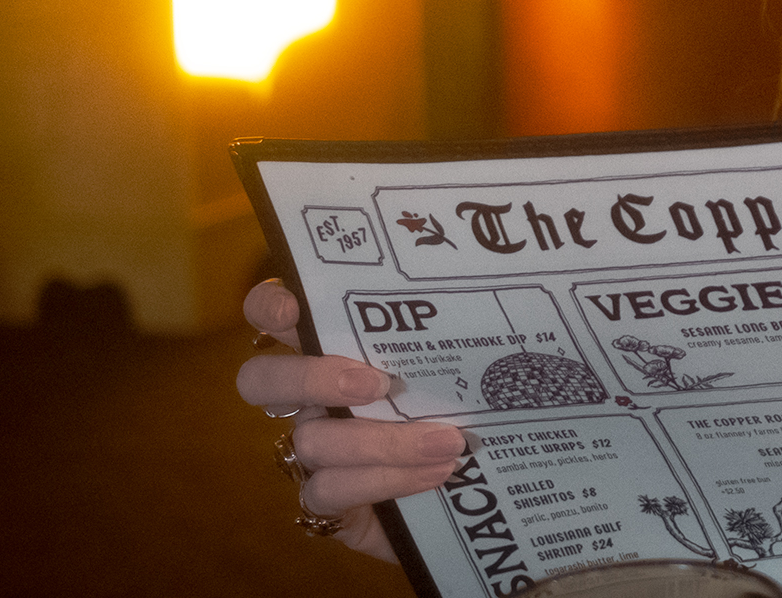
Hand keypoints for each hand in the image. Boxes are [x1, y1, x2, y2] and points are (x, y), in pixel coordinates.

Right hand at [236, 279, 465, 562]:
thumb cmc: (468, 406)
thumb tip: (522, 279)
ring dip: (383, 441)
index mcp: (335, 347)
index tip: (295, 307)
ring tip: (447, 442)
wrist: (480, 492)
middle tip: (375, 383)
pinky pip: (329, 490)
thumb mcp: (467, 360)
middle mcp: (311, 397)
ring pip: (310, 440)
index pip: (272, 313)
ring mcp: (314, 451)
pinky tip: (437, 474)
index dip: (270, 305)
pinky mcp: (328, 502)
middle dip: (310, 378)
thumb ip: (463, 326)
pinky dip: (386, 480)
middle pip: (260, 380)